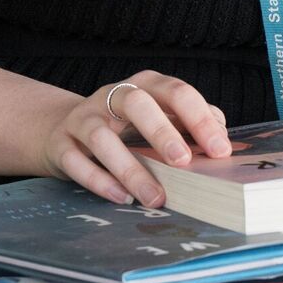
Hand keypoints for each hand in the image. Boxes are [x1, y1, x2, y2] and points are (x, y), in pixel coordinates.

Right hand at [38, 71, 232, 206]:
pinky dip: (100, 181)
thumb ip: (188, 124)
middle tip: (184, 162)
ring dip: (131, 169)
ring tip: (155, 196)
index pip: (177, 93)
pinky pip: (76, 162)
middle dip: (163, 132)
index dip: (200, 120)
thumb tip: (221, 139)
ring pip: (103, 138)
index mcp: (146, 85)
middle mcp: (113, 95)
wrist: (62, 129)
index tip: (219, 150)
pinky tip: (122, 197)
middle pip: (138, 104)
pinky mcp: (60, 143)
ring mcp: (83, 118)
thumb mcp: (158, 117)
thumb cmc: (124, 126)